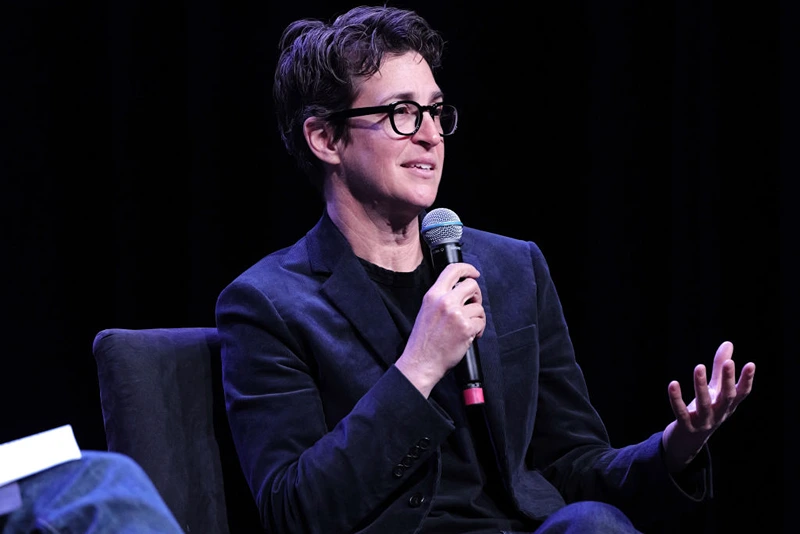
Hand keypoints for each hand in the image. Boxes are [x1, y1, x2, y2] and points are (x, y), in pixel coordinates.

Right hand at [395, 262, 484, 396]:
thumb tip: (460, 291)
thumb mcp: (426, 310)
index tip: (474, 273)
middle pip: (471, 285)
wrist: (421, 362)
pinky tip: (470, 335)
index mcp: (433, 295)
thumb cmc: (423, 341)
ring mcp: (456, 314)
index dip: (467, 269)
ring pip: (479, 307)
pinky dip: (479, 329)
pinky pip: (481, 322)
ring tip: (468, 327)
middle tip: (473, 305)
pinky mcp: (466, 328)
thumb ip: (441, 297)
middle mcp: (445, 301)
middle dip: (476, 295)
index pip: (452, 270)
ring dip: (477, 317)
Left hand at [661, 340, 755, 471]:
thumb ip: (720, 368)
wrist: (687, 442)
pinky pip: (681, 412)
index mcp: (727, 405)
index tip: (751, 364)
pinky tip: (673, 384)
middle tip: (729, 363)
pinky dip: (676, 399)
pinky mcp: (686, 427)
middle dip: (728, 380)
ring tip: (699, 366)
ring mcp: (703, 422)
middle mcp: (719, 414)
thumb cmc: (704, 410)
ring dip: (701, 386)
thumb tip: (728, 342)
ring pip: (704, 404)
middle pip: (726, 398)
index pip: (741, 393)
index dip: (747, 380)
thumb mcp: (714, 390)